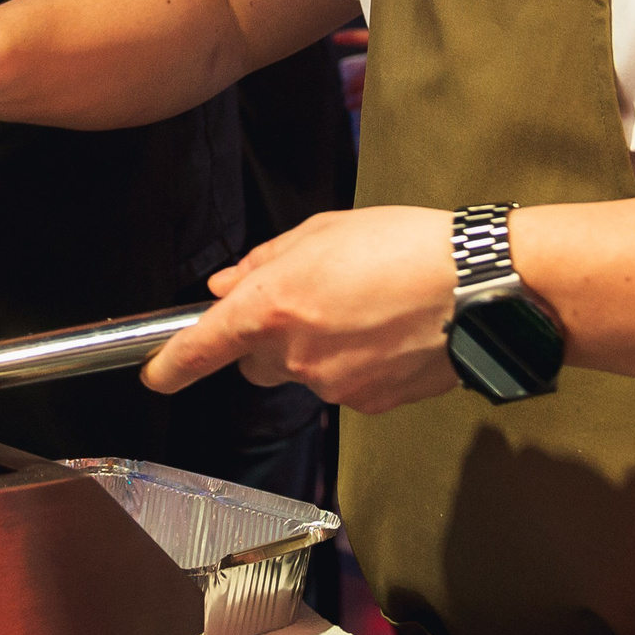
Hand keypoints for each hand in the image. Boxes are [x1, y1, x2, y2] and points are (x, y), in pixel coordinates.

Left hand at [143, 207, 459, 413]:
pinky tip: (389, 332)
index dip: (171, 364)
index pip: (203, 346)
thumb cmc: (407, 244)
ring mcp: (334, 385)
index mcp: (275, 304)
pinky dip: (357, 364)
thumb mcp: (326, 229)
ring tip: (367, 307)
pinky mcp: (370, 404)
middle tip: (311, 301)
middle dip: (268, 340)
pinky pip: (345, 387)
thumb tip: (228, 284)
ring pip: (303, 374)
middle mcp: (296, 353)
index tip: (155, 374)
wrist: (479, 286)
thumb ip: (266, 260)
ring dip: (319, 348)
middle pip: (256, 363)